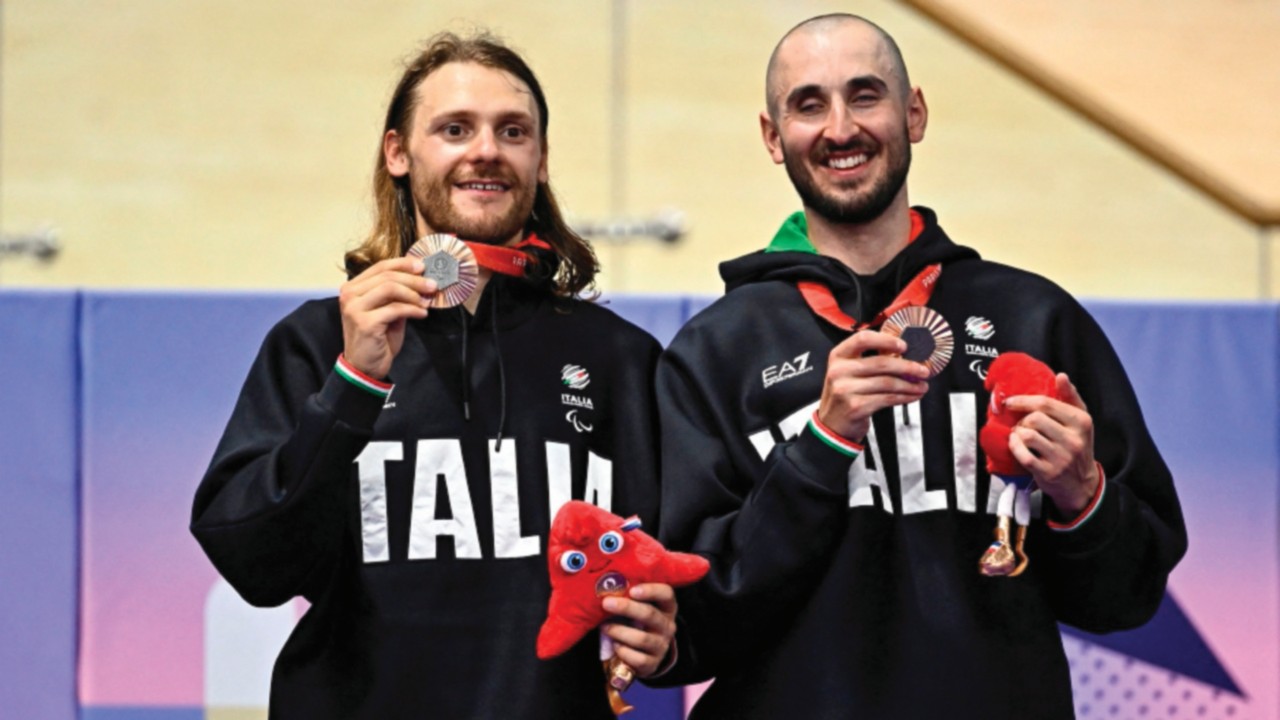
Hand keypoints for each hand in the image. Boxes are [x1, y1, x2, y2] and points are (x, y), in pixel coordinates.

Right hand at [339, 257, 436, 378]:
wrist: (365, 367)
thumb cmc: (377, 339)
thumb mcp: (387, 311)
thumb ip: (397, 295)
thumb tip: (421, 279)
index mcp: (352, 288)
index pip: (380, 266)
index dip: (403, 264)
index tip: (422, 266)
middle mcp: (349, 295)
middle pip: (387, 276)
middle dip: (414, 279)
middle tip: (432, 284)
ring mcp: (354, 308)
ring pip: (390, 288)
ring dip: (414, 293)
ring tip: (427, 301)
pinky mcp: (365, 322)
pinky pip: (395, 309)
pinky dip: (413, 309)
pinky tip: (422, 314)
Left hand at [600, 583, 677, 677]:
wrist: (643, 653)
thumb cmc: (636, 622)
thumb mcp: (637, 608)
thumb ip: (628, 598)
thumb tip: (605, 587)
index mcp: (666, 607)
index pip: (666, 594)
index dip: (651, 591)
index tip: (632, 590)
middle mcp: (667, 626)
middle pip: (650, 614)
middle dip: (626, 608)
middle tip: (606, 603)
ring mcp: (661, 645)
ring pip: (642, 638)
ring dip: (620, 632)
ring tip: (604, 627)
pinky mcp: (652, 663)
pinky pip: (638, 659)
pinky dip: (623, 651)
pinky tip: (615, 645)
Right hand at [817, 330, 930, 440]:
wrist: (832, 423)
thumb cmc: (845, 394)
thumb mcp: (850, 371)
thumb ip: (870, 359)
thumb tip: (902, 353)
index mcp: (839, 356)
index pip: (863, 339)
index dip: (886, 340)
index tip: (904, 346)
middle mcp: (839, 371)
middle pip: (880, 363)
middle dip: (907, 367)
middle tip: (922, 370)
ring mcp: (846, 389)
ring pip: (887, 382)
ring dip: (909, 384)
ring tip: (921, 385)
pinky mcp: (856, 406)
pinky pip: (887, 399)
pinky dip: (904, 397)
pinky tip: (912, 396)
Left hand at [1004, 373, 1099, 514]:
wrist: (1082, 483)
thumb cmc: (1077, 446)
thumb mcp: (1080, 421)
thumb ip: (1070, 397)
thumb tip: (1061, 376)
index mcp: (1081, 422)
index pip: (1046, 404)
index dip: (1023, 400)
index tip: (1010, 402)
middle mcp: (1073, 440)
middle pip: (1034, 418)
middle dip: (1022, 420)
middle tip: (1022, 425)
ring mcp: (1061, 457)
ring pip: (1027, 435)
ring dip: (1017, 433)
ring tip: (1020, 435)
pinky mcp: (1048, 472)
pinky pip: (1023, 454)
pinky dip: (1015, 447)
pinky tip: (1016, 445)